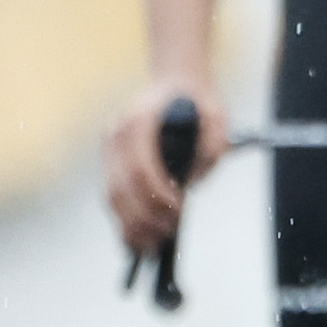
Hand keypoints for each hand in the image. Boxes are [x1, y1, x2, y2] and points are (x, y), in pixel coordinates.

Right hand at [104, 81, 226, 255]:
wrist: (175, 81)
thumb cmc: (198, 100)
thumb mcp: (217, 115)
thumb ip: (211, 145)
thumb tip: (191, 181)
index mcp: (139, 121)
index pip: (142, 168)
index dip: (159, 196)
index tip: (179, 212)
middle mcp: (116, 134)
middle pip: (122, 187)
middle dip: (145, 218)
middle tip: (167, 235)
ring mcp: (109, 147)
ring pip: (111, 195)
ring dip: (130, 224)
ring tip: (151, 245)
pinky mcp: (109, 160)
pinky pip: (111, 194)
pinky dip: (123, 218)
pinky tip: (135, 238)